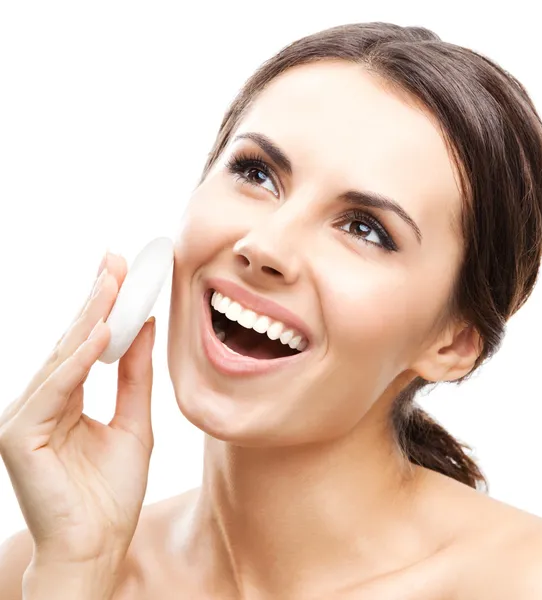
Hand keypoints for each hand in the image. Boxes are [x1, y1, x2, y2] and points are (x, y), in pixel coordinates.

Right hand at [0, 252, 155, 567]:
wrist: (99, 548)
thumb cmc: (112, 493)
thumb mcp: (135, 423)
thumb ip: (135, 377)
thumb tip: (143, 328)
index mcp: (68, 400)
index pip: (86, 344)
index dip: (103, 306)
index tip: (122, 271)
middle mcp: (43, 402)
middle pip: (72, 341)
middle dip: (96, 298)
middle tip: (115, 259)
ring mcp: (27, 417)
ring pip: (62, 356)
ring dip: (89, 316)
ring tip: (112, 280)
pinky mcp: (20, 435)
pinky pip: (55, 389)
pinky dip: (78, 360)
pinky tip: (100, 331)